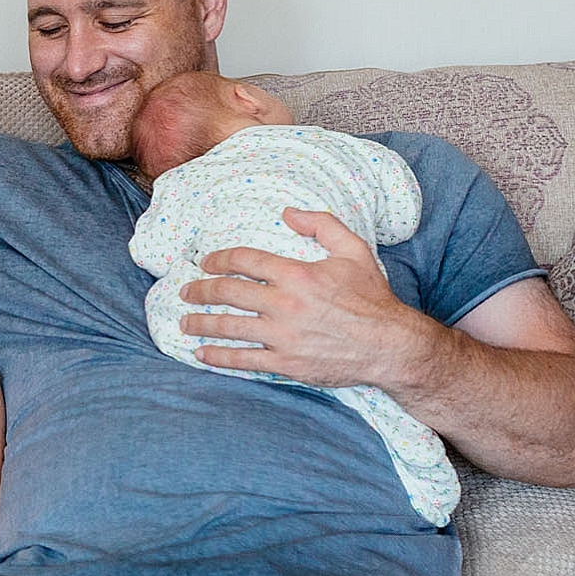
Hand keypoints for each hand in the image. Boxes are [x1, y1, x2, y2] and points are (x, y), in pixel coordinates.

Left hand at [178, 207, 434, 388]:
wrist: (390, 345)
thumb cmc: (372, 297)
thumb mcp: (354, 249)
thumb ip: (321, 224)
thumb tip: (288, 212)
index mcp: (296, 274)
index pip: (244, 261)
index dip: (219, 259)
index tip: (206, 262)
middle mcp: (284, 304)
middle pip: (227, 293)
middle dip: (200, 290)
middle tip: (185, 291)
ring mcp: (282, 336)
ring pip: (228, 327)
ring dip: (200, 323)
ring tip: (185, 322)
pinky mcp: (285, 363)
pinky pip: (243, 360)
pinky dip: (218, 358)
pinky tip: (202, 354)